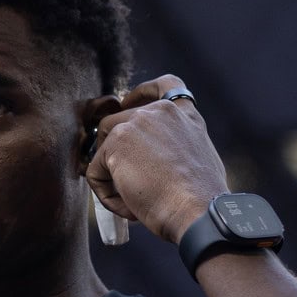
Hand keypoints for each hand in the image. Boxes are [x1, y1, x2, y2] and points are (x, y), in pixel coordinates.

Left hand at [85, 75, 228, 243]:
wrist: (197, 211)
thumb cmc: (201, 198)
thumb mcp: (199, 158)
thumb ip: (176, 146)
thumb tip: (153, 160)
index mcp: (184, 115)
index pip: (164, 86)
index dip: (141, 93)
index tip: (128, 103)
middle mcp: (158, 112)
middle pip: (118, 121)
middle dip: (116, 150)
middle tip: (127, 181)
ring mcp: (135, 125)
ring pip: (103, 146)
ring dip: (110, 174)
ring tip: (131, 200)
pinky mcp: (116, 145)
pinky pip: (95, 172)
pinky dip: (106, 194)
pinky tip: (128, 208)